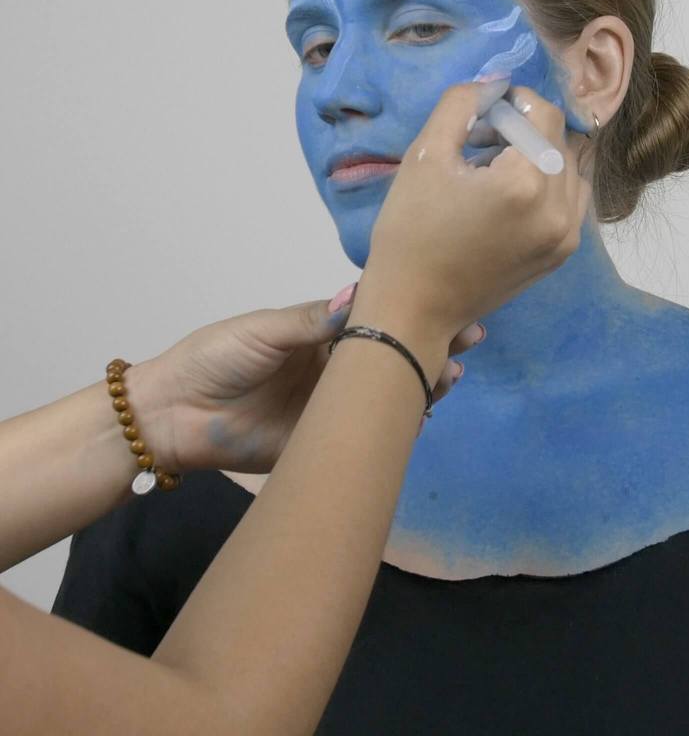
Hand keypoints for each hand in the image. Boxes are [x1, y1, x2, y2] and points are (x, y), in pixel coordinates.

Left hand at [130, 283, 485, 474]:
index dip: (410, 312)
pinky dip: (396, 425)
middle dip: (430, 345)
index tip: (449, 303)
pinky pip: (365, 435)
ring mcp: (332, 406)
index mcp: (321, 334)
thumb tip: (358, 294)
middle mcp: (334, 367)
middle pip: (391, 355)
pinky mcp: (324, 443)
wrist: (173, 414)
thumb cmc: (215, 357)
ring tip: (451, 371)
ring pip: (387, 394)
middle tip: (467, 338)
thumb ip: (312, 320)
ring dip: (422, 381)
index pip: (376, 319)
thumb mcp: (263, 330)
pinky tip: (424, 412)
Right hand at [352, 81, 590, 345]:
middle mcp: (560, 210)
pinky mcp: (561, 254)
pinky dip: (547, 185)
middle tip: (482, 141)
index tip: (481, 113)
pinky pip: (570, 200)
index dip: (514, 102)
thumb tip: (496, 83)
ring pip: (571, 169)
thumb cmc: (410, 232)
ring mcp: (566, 237)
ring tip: (495, 169)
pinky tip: (508, 196)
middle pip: (560, 140)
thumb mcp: (425, 156)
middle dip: (526, 129)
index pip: (544, 114)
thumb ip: (462, 104)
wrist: (414, 308)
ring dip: (540, 156)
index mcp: (527, 183)